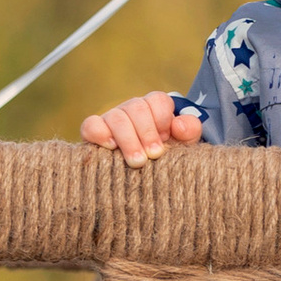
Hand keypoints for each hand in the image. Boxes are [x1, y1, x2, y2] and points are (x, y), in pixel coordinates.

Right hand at [82, 92, 203, 168]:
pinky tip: (111, 148)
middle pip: (137, 107)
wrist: (147, 180)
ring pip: (116, 117)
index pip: (157, 100)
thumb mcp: (183, 146)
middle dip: (147, 132)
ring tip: (138, 162)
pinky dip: (100, 134)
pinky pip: (90, 125)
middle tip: (155, 155)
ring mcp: (111, 120)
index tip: (166, 137)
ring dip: (128, 139)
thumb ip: (189, 131)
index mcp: (154, 108)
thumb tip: (179, 125)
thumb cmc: (167, 158)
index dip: (163, 118)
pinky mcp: (93, 133)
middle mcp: (132, 110)